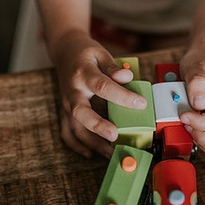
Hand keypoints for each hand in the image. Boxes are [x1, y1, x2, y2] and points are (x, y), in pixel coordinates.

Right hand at [51, 31, 147, 158]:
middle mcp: (72, 91)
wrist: (64, 51)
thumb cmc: (85, 53)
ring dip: (92, 142)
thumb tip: (127, 77)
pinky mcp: (65, 112)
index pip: (102, 85)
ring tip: (110, 152)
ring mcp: (66, 103)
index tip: (141, 104)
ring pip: (74, 127)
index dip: (122, 96)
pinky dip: (77, 145)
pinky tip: (92, 153)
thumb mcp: (100, 53)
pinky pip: (67, 132)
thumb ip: (113, 68)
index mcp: (83, 73)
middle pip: (80, 112)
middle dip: (97, 126)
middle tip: (114, 135)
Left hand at [179, 42, 204, 152]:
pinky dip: (204, 143)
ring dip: (204, 141)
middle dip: (202, 135)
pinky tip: (193, 130)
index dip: (201, 122)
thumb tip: (198, 103)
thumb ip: (197, 80)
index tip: (184, 115)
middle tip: (185, 122)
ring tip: (189, 127)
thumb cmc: (201, 62)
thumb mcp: (196, 64)